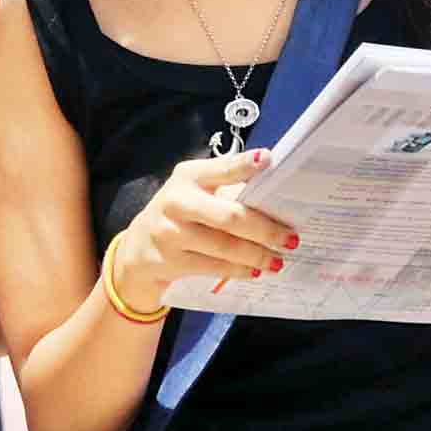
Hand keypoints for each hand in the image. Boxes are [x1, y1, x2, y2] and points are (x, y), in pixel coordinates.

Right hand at [111, 148, 297, 313]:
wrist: (138, 248)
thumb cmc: (180, 213)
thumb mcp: (195, 192)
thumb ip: (226, 189)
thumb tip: (273, 195)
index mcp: (188, 176)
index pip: (221, 168)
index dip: (245, 165)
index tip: (269, 160)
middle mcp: (177, 201)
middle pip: (230, 216)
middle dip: (265, 229)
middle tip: (291, 238)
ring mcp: (171, 233)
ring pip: (225, 247)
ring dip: (257, 255)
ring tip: (279, 260)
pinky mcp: (170, 260)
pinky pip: (214, 267)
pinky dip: (240, 270)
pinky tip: (255, 270)